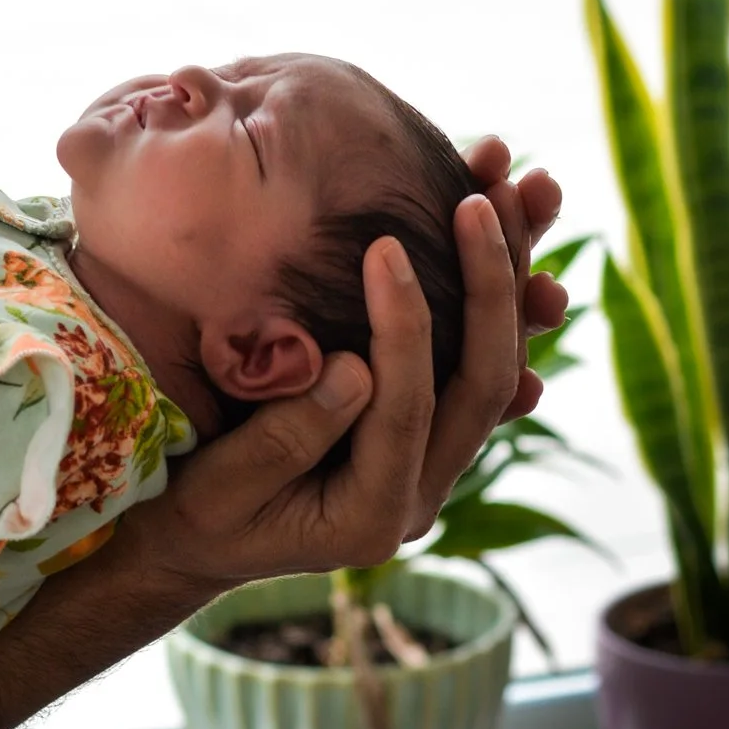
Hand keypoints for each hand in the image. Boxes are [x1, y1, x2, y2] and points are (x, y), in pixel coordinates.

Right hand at [129, 151, 564, 597]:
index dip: (405, 325)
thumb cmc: (196, 513)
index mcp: (373, 513)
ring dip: (516, 271)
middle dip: (492, 282)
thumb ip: (284, 440)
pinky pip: (479, 353)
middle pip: (485, 381)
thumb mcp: (219, 488)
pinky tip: (515, 226)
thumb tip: (356, 370)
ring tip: (532, 186)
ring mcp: (433, 457)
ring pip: (500, 361)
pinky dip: (500, 288)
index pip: (408, 409)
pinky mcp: (427, 422)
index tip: (383, 245)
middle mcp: (422, 489)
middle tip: (484, 197)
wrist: (201, 542)